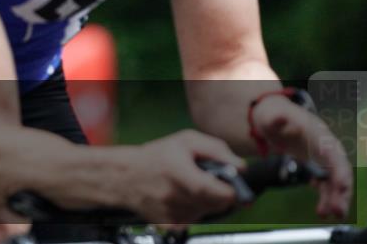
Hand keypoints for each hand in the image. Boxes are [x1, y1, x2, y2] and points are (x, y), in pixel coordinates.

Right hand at [119, 129, 245, 224]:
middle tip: (203, 178)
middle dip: (218, 192)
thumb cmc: (156, 156)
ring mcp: (175, 216)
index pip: (225, 196)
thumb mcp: (187, 140)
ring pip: (208, 213)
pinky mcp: (172, 227)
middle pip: (220, 206)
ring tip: (187, 186)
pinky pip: (195, 220)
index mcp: (185, 177)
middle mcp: (180, 200)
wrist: (125, 176)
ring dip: (205, 201)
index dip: (232, 189)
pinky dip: (193, 210)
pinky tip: (180, 197)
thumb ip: (218, 151)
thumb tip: (241, 168)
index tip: (227, 181)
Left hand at [251, 95, 352, 217]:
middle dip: (341, 192)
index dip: (340, 171)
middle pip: (339, 171)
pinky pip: (324, 184)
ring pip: (333, 181)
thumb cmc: (272, 114)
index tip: (341, 187)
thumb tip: (279, 118)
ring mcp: (321, 158)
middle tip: (337, 212)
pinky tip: (320, 208)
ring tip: (323, 214)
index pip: (335, 154)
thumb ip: (275, 119)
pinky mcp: (315, 165)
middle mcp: (325, 147)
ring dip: (332, 199)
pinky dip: (324, 196)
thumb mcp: (270, 115)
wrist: (270, 116)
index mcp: (318, 134)